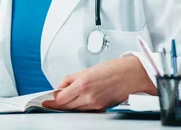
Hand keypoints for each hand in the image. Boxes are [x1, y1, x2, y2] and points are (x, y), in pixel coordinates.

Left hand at [42, 56, 156, 111]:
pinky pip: (86, 111)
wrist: (132, 75)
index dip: (53, 99)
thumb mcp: (87, 69)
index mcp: (83, 83)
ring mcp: (96, 104)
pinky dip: (80, 108)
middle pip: (66, 106)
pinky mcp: (102, 108)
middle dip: (58, 103)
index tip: (48, 99)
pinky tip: (78, 102)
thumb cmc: (113, 69)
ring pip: (75, 110)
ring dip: (69, 106)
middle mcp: (88, 96)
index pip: (60, 98)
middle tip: (53, 101)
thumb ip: (71, 79)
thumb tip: (60, 87)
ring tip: (66, 100)